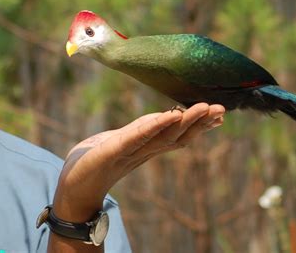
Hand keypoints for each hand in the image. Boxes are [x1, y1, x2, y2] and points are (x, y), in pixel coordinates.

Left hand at [52, 103, 224, 221]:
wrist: (72, 186)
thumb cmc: (97, 160)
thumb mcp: (125, 140)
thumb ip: (145, 130)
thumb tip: (165, 118)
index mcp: (149, 145)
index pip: (179, 133)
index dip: (200, 124)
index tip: (219, 114)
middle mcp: (145, 149)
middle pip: (179, 134)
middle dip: (201, 121)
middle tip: (223, 110)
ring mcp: (131, 150)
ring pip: (165, 135)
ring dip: (187, 121)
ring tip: (205, 108)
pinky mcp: (113, 150)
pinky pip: (137, 137)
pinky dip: (155, 126)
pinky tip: (170, 116)